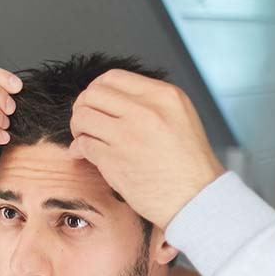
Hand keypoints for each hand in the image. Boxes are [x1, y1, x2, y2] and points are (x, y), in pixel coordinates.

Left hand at [67, 69, 224, 229]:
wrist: (196, 198)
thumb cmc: (187, 164)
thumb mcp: (179, 117)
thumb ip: (149, 103)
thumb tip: (111, 99)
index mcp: (163, 96)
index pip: (113, 77)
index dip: (97, 89)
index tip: (96, 104)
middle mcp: (146, 110)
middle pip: (92, 94)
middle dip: (83, 107)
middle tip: (86, 123)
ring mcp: (128, 134)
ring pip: (82, 117)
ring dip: (78, 128)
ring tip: (85, 138)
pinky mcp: (115, 159)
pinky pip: (83, 144)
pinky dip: (78, 149)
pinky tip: (83, 154)